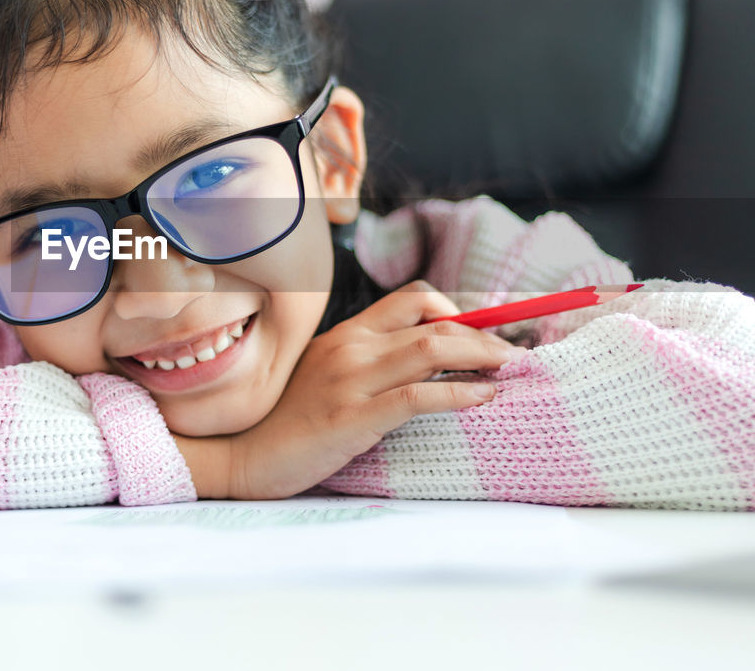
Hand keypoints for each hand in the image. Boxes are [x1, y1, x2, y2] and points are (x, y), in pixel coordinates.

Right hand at [223, 280, 521, 499]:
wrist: (241, 455)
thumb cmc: (285, 422)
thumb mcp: (325, 376)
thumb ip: (364, 362)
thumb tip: (422, 363)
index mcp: (345, 334)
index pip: (411, 299)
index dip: (458, 309)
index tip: (487, 332)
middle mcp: (350, 347)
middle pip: (432, 319)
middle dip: (484, 332)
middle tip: (513, 353)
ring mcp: (350, 379)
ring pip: (432, 348)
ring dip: (482, 354)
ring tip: (510, 369)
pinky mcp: (352, 416)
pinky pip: (418, 394)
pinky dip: (459, 391)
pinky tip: (484, 397)